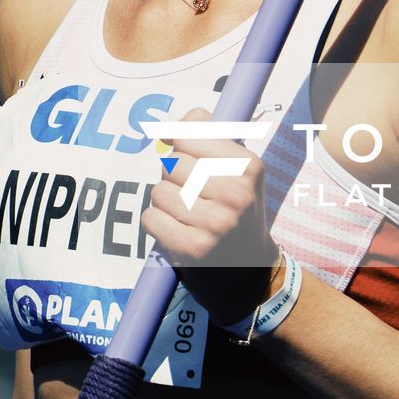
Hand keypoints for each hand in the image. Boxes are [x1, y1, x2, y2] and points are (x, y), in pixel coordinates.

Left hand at [141, 105, 282, 326]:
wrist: (248, 270)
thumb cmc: (235, 208)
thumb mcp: (237, 168)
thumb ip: (207, 134)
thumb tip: (168, 128)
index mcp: (248, 166)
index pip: (188, 134)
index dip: (178, 142)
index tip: (184, 153)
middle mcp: (236, 194)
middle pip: (170, 162)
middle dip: (172, 175)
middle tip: (192, 193)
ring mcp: (215, 223)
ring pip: (158, 190)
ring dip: (164, 201)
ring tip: (187, 213)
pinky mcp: (193, 248)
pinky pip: (150, 217)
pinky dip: (156, 222)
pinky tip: (177, 230)